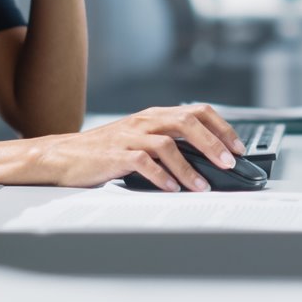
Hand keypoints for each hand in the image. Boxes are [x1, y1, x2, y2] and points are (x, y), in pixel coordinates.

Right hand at [30, 105, 246, 192]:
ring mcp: (130, 136)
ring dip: (190, 167)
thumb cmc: (105, 151)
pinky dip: (161, 176)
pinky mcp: (116, 154)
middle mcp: (145, 121)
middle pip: (186, 122)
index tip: (238, 148)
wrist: (64, 155)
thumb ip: (169, 144)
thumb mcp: (141, 140)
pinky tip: (172, 188)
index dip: (221, 128)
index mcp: (155, 116)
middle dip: (212, 143)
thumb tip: (208, 161)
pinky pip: (143, 162)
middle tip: (229, 164)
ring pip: (168, 144)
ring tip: (202, 186)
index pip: (197, 112)